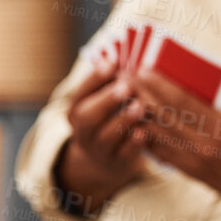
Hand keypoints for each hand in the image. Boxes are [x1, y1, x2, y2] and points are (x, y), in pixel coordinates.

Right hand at [54, 56, 149, 213]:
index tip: (112, 64)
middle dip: (106, 100)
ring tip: (139, 106)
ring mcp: (99, 149)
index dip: (95, 78)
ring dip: (123, 120)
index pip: (80, 93)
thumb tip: (122, 56)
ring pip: (106, 136)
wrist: (104, 160)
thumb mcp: (101, 101)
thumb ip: (109, 81)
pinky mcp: (117, 163)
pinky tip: (144, 131)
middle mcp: (83, 131)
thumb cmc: (108, 119)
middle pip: (88, 117)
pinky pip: (124, 155)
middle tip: (125, 86)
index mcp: (77, 110)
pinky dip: (133, 144)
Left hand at [132, 70, 220, 220]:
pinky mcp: (188, 172)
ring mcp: (192, 160)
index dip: (159, 84)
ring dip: (137, 114)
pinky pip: (159, 152)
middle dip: (142, 94)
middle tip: (124, 78)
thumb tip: (182, 92)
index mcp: (219, 127)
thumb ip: (210, 107)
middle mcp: (202, 145)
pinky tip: (132, 122)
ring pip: (157, 133)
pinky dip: (145, 136)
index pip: (182, 101)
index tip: (142, 69)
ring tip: (123, 97)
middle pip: (164, 115)